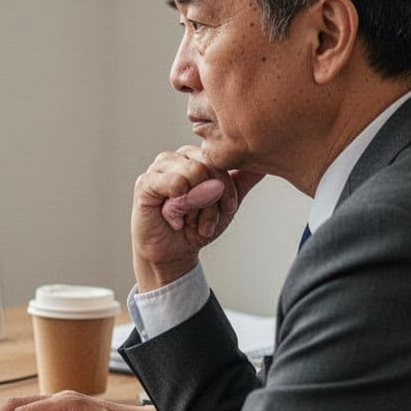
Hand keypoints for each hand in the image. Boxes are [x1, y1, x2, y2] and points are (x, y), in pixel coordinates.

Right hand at [132, 146, 263, 289]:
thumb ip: (242, 182)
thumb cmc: (196, 226)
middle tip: (206, 221)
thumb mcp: (226, 204)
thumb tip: (264, 163)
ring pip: (194, 173)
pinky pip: (175, 183)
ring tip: (189, 220)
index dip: (228, 188)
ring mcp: (159, 168)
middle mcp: (177, 157)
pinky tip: (174, 219)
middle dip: (214, 199)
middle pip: (209, 165)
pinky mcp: (145, 183)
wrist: (174, 253)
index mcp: (196, 157)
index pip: (223, 159)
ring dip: (198, 206)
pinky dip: (180, 206)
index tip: (227, 209)